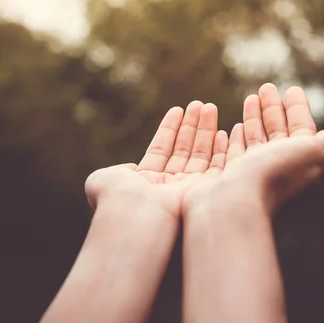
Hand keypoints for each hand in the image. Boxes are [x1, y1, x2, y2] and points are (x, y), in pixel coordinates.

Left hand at [84, 100, 223, 220]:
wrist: (134, 217)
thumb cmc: (116, 198)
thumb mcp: (101, 179)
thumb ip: (117, 169)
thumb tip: (131, 168)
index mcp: (146, 182)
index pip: (161, 150)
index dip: (170, 129)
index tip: (178, 109)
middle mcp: (168, 186)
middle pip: (183, 150)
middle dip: (192, 126)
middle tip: (200, 104)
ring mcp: (187, 190)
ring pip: (200, 155)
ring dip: (205, 130)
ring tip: (209, 107)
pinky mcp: (204, 194)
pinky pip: (216, 169)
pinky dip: (220, 150)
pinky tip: (222, 132)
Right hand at [183, 83, 323, 218]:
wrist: (231, 204)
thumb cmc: (269, 174)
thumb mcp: (308, 153)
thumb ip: (323, 143)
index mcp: (294, 163)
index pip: (300, 131)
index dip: (298, 110)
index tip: (292, 90)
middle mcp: (272, 170)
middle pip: (276, 133)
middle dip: (273, 109)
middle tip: (266, 87)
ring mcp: (247, 174)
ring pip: (253, 140)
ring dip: (253, 118)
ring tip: (250, 98)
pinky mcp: (224, 177)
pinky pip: (231, 153)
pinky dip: (234, 138)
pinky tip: (230, 128)